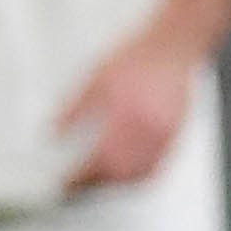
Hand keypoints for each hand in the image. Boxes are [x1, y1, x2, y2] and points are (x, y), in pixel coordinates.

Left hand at [54, 24, 201, 191]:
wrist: (174, 43)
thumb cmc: (136, 56)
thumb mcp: (95, 78)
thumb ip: (74, 108)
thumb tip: (54, 132)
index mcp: (126, 117)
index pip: (99, 160)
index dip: (79, 177)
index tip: (63, 184)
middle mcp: (149, 130)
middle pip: (121, 173)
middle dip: (97, 185)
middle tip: (75, 188)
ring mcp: (166, 134)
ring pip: (142, 173)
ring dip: (119, 184)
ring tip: (96, 184)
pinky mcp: (176, 132)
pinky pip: (158, 164)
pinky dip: (139, 174)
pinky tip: (124, 173)